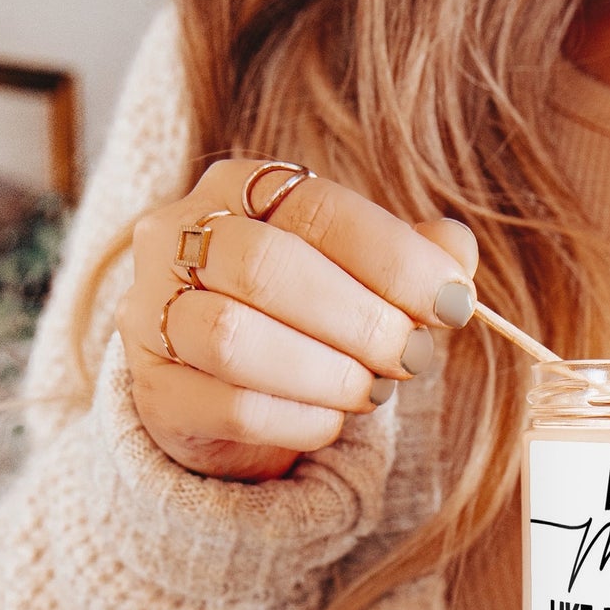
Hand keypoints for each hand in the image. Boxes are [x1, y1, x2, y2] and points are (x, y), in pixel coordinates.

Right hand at [117, 159, 478, 481]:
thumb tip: (457, 254)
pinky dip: (299, 420)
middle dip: (359, 319)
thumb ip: (412, 257)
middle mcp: (177, 238)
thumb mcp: (364, 274)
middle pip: (265, 267)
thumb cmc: (309, 316)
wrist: (231, 391)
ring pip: (233, 338)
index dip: (395, 259)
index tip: (454, 304)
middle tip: (411, 356)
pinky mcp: (155, 394)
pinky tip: (331, 421)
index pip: (318, 207)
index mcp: (238, 189)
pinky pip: (231, 409)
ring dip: (326, 372)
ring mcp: (152, 315)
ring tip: (372, 390)